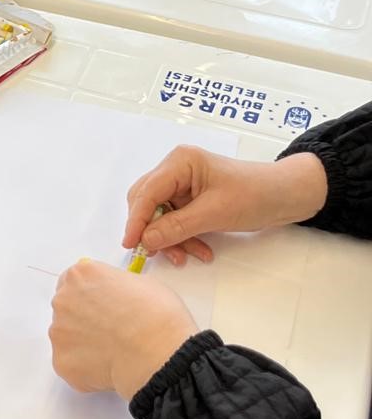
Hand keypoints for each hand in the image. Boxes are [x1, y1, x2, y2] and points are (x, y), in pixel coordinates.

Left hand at [49, 258, 194, 399]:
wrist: (158, 352)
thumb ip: (115, 285)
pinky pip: (71, 363)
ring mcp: (59, 332)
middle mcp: (63, 300)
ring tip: (114, 352)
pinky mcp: (61, 361)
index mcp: (81, 275)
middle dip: (84, 319)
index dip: (90, 295)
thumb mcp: (141, 283)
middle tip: (110, 332)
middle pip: (67, 308)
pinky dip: (85, 367)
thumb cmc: (158, 316)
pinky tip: (109, 368)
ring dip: (83, 343)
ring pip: (66, 337)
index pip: (74, 281)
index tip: (102, 307)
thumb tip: (113, 296)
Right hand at [124, 147, 328, 267]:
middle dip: (154, 231)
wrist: (287, 196)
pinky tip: (200, 251)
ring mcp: (183, 186)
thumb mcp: (214, 213)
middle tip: (158, 254)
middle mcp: (176, 170)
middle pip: (147, 203)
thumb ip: (176, 227)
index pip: (146, 192)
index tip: (131, 245)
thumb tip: (145, 241)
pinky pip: (176, 222)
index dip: (136, 220)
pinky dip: (184, 238)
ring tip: (191, 257)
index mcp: (179, 162)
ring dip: (172, 239)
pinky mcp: (192, 200)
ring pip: (161, 216)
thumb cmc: (255, 195)